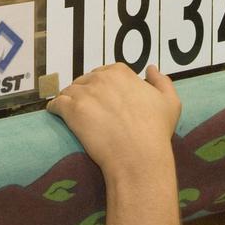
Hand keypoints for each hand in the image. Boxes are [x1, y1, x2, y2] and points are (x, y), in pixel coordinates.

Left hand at [47, 64, 180, 178]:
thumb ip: (162, 81)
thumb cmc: (156, 131)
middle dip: (85, 92)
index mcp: (121, 72)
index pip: (105, 73)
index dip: (103, 86)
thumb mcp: (170, 103)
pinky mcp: (71, 110)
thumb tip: (151, 68)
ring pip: (69, 91)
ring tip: (71, 114)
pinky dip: (54, 108)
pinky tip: (56, 114)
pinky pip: (56, 104)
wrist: (138, 156)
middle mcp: (101, 78)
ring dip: (69, 100)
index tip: (104, 100)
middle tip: (88, 110)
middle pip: (85, 80)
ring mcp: (84, 93)